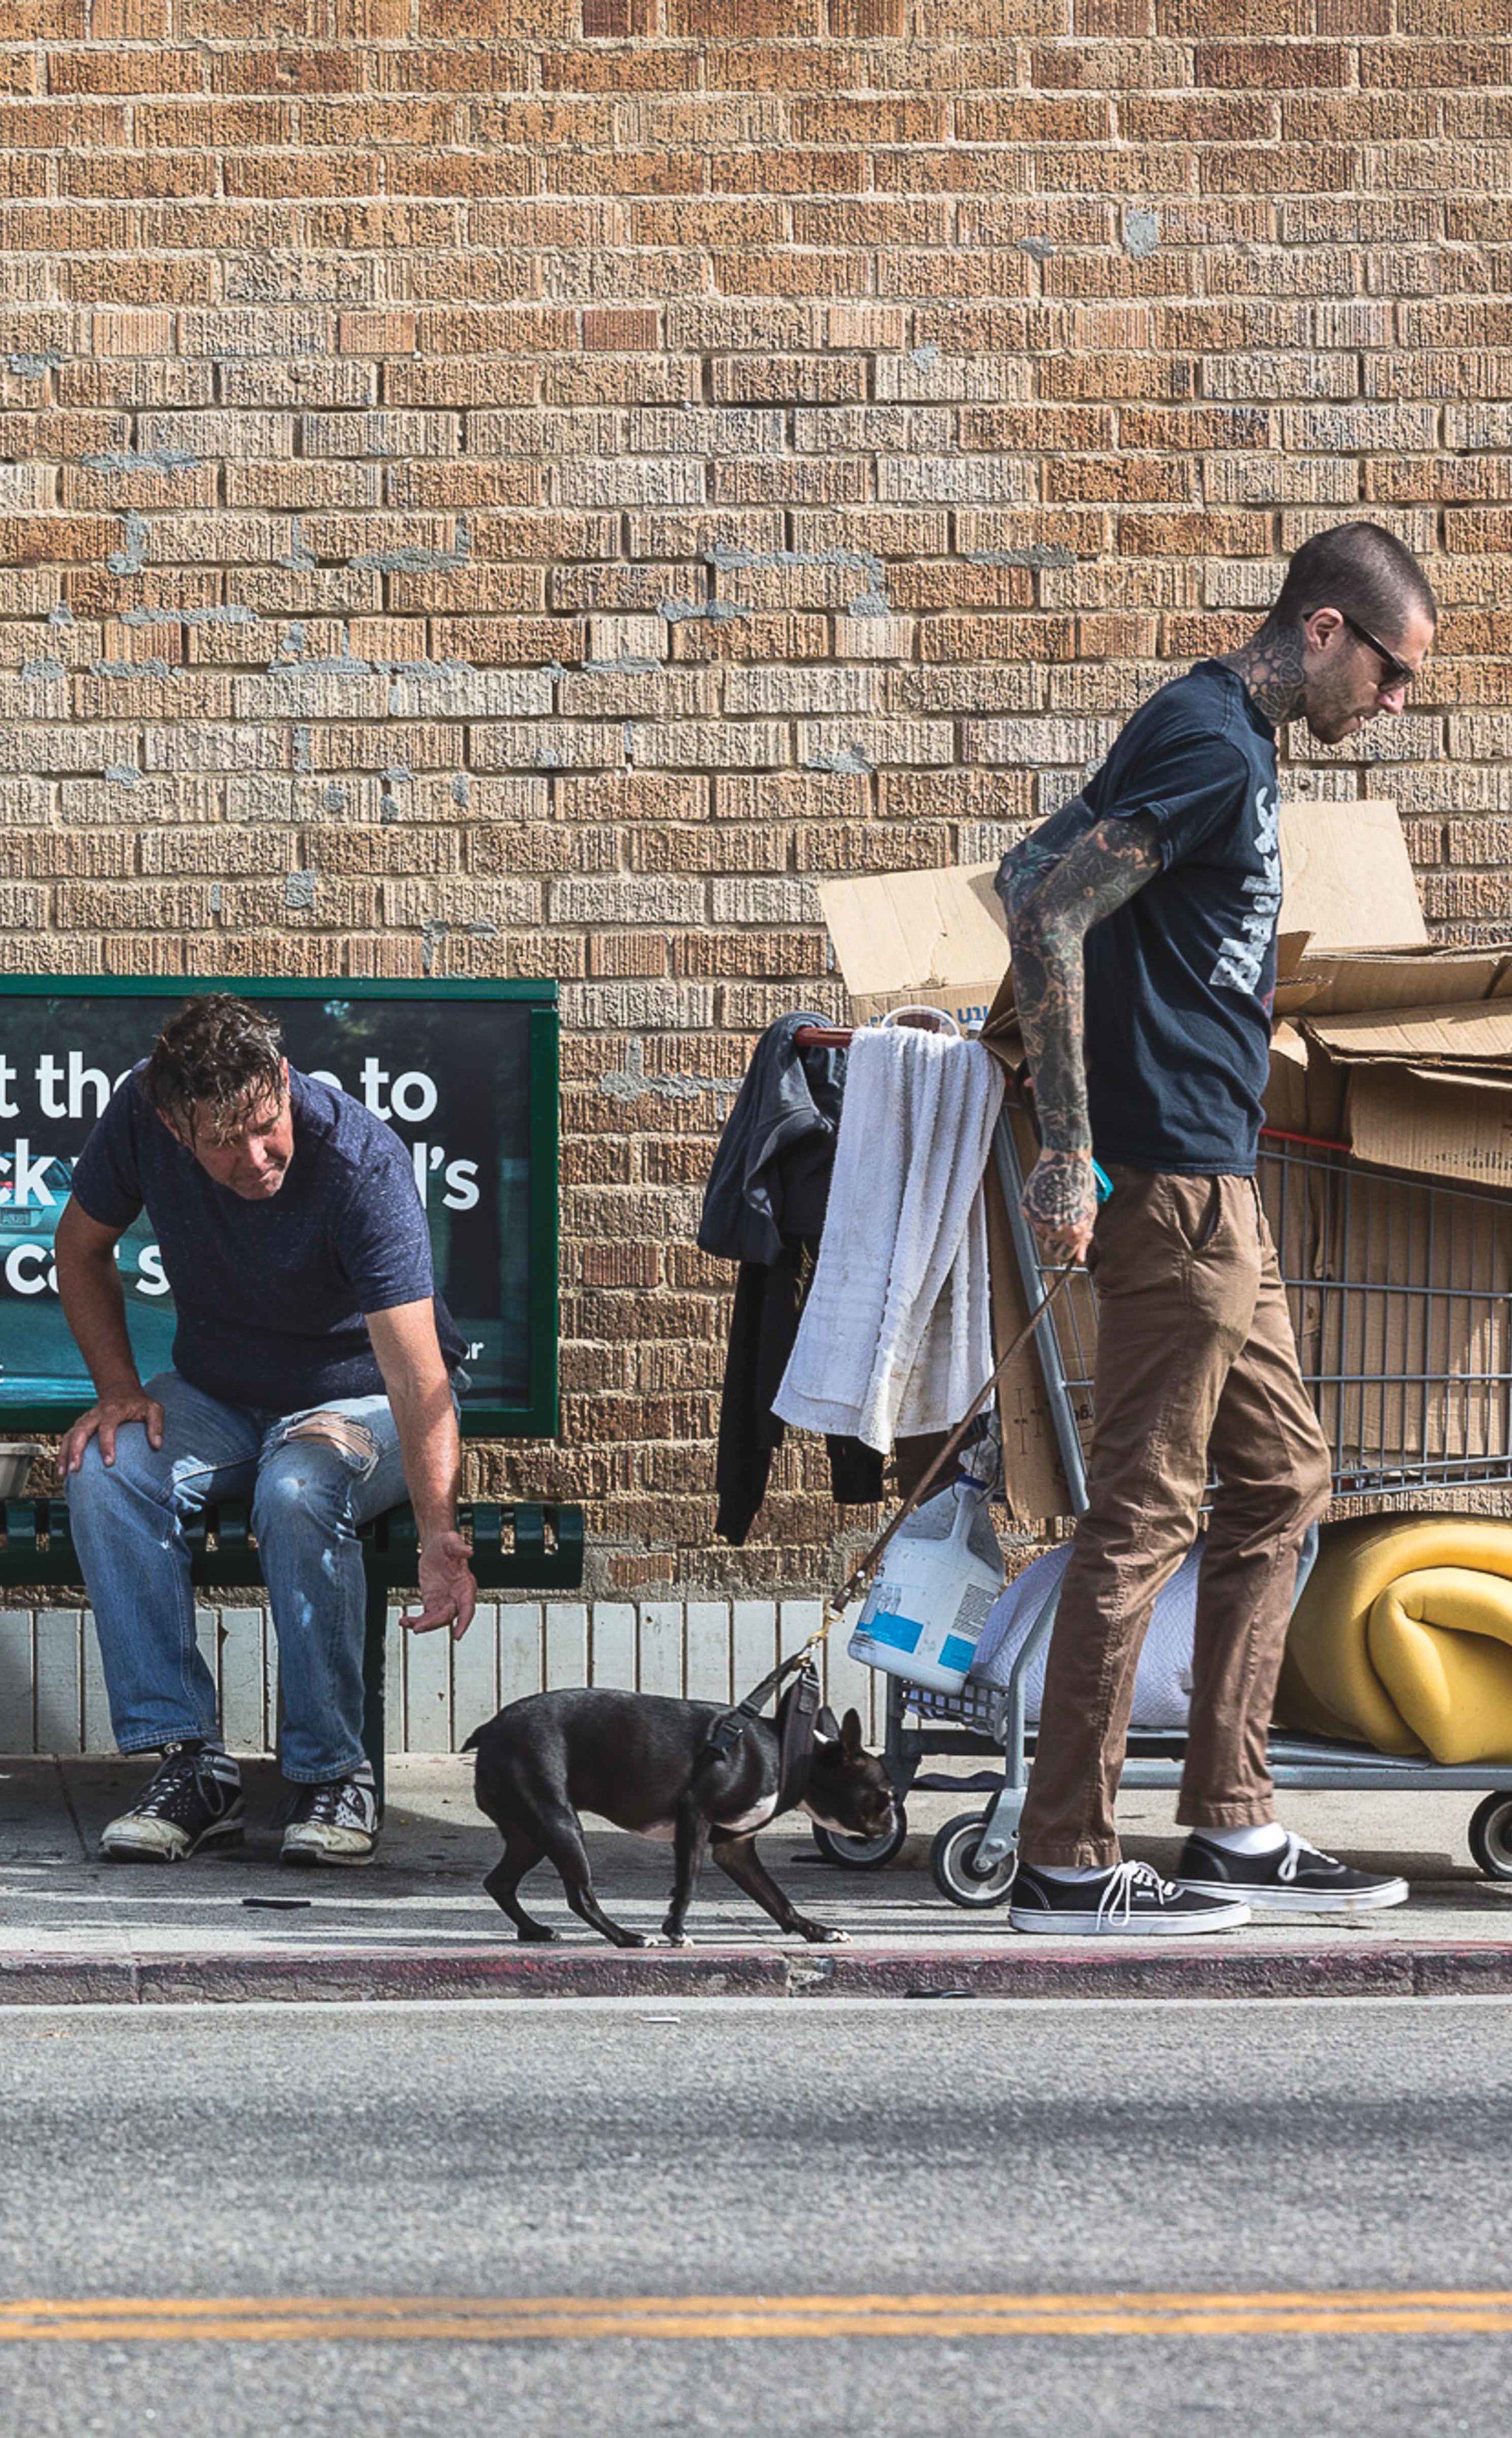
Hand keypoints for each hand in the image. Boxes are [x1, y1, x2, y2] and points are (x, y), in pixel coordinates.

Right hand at [61, 1392, 163, 1473]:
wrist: (121, 1390)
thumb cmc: (139, 1403)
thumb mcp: (153, 1409)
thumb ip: (156, 1425)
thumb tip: (157, 1445)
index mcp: (114, 1410)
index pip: (107, 1426)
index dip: (107, 1444)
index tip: (108, 1462)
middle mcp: (95, 1414)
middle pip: (81, 1430)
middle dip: (76, 1450)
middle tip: (75, 1469)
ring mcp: (85, 1419)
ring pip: (71, 1434)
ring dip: (65, 1453)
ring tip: (64, 1473)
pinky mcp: (80, 1424)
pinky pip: (68, 1437)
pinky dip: (63, 1452)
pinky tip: (62, 1469)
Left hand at [401, 1527, 477, 1642]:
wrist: (435, 1548)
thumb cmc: (447, 1544)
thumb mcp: (451, 1541)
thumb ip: (460, 1547)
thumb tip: (469, 1552)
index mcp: (466, 1585)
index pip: (468, 1608)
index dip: (464, 1622)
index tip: (457, 1635)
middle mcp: (457, 1597)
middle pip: (448, 1616)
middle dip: (434, 1624)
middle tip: (419, 1627)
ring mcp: (444, 1602)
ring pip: (436, 1620)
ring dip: (423, 1625)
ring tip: (407, 1624)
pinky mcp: (432, 1603)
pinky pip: (425, 1617)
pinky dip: (415, 1621)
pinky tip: (404, 1621)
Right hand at [1022, 1149, 1097, 1267]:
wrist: (1066, 1159)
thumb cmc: (1081, 1184)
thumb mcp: (1089, 1214)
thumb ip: (1082, 1239)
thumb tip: (1079, 1259)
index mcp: (1071, 1232)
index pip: (1065, 1256)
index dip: (1069, 1249)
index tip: (1071, 1241)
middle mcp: (1053, 1228)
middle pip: (1050, 1250)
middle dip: (1057, 1243)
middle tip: (1064, 1228)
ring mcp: (1037, 1218)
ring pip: (1040, 1234)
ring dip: (1048, 1227)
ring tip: (1058, 1206)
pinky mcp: (1026, 1207)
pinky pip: (1032, 1220)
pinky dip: (1039, 1214)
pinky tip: (1049, 1199)